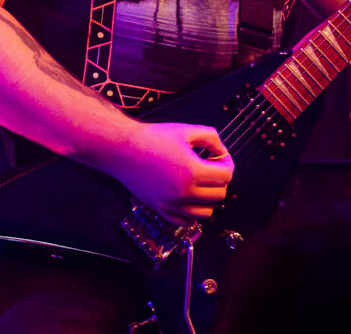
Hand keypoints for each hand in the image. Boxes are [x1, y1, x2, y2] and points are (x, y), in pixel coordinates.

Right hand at [108, 122, 233, 224]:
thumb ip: (211, 138)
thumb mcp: (186, 130)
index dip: (227, 163)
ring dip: (209, 197)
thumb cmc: (151, 138)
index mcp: (192, 171)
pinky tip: (188, 194)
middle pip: (219, 195)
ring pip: (207, 212)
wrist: (123, 149)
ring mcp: (171, 204)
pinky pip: (187, 221)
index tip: (220, 158)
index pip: (226, 176)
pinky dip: (193, 211)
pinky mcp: (161, 209)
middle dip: (220, 180)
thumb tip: (222, 152)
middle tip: (210, 167)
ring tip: (200, 181)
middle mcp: (183, 192)